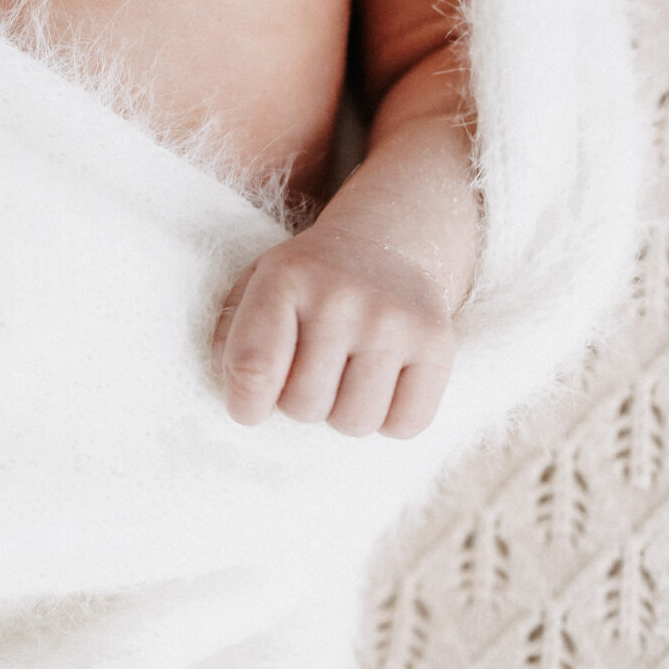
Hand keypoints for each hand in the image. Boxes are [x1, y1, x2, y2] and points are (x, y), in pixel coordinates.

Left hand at [214, 225, 455, 436]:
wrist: (386, 243)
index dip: (246, 404)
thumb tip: (241, 393)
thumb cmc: (308, 282)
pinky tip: (382, 385)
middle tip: (310, 372)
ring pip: (354, 422)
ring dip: (343, 414)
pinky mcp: (437, 342)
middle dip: (299, 403)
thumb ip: (231, 339)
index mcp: (285, 277)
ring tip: (344, 378)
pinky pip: (405, 425)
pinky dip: (390, 420)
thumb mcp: (256, 287)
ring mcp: (393, 319)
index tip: (252, 404)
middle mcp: (341, 295)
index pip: (253, 369)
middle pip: (303, 406)